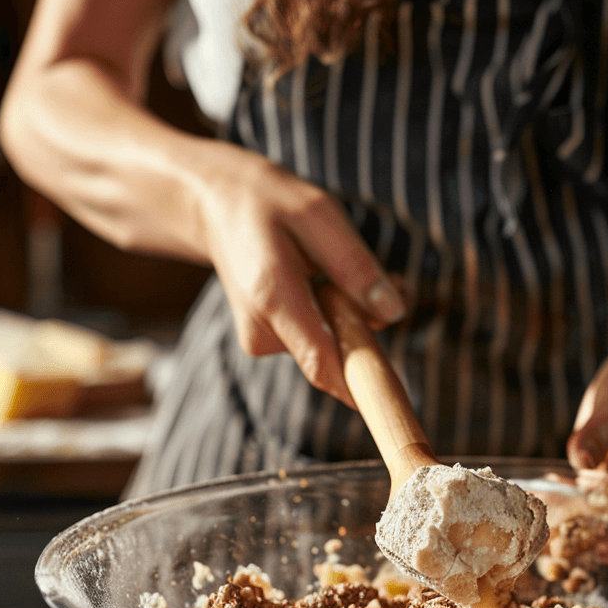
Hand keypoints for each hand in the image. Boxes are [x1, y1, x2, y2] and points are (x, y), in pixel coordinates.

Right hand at [195, 145, 405, 406]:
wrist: (214, 207)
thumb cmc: (268, 204)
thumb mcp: (318, 213)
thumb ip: (355, 266)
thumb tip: (393, 313)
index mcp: (273, 297)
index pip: (323, 363)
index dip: (361, 387)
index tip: (391, 403)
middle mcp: (262, 330)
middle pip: (336, 356)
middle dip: (366, 326)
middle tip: (377, 279)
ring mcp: (261, 341)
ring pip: (330, 346)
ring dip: (349, 314)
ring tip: (329, 266)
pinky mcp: (267, 343)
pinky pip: (317, 339)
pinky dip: (331, 315)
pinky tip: (316, 280)